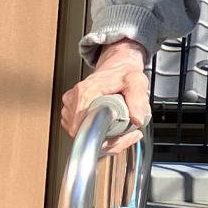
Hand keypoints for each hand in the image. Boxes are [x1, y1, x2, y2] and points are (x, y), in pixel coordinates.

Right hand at [60, 37, 151, 151]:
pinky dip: (96, 135)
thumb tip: (136, 119)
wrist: (116, 65)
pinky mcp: (71, 111)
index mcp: (85, 93)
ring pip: (82, 136)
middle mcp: (74, 100)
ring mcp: (70, 107)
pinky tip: (109, 129)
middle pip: (84, 135)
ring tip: (120, 131)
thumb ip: (138, 99)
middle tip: (127, 135)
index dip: (105, 140)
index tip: (122, 137)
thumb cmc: (123, 72)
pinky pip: (80, 131)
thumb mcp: (136, 82)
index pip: (86, 129)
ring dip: (103, 140)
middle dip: (108, 142)